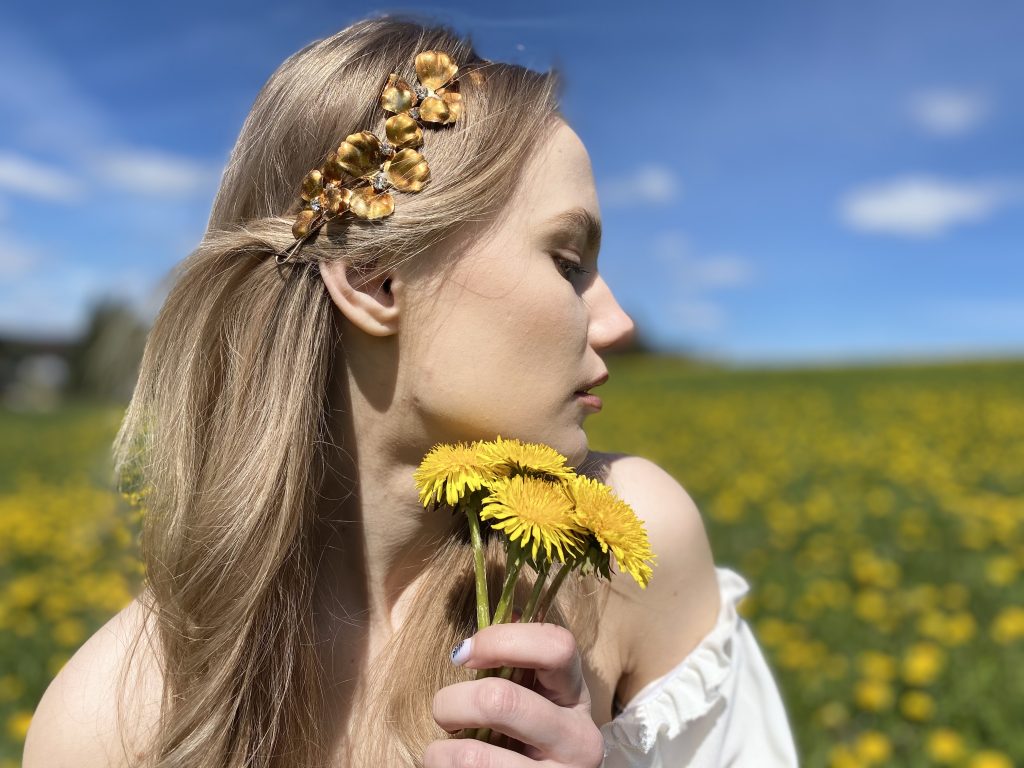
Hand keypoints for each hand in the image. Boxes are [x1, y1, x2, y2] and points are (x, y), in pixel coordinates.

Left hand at [425, 623, 605, 766]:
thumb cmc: (523, 739)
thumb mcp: (532, 699)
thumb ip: (517, 660)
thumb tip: (504, 610)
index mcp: (574, 695)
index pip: (557, 646)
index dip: (502, 640)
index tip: (462, 654)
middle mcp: (579, 738)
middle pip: (502, 701)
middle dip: (452, 702)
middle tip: (442, 712)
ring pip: (475, 756)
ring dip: (441, 751)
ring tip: (442, 752)